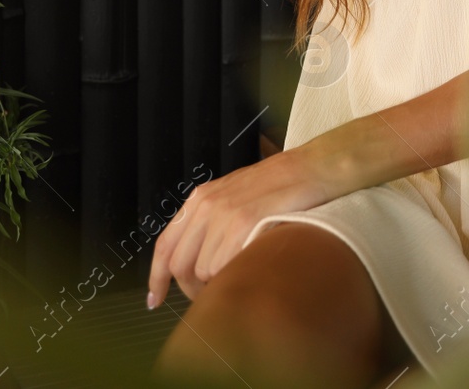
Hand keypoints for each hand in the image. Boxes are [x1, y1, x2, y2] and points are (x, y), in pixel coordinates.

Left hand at [146, 145, 343, 304]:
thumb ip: (213, 224)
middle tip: (211, 296)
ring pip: (204, 270)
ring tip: (241, 276)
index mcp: (200, 199)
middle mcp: (207, 205)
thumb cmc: (281, 186)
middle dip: (192, 288)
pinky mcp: (245, 222)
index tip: (154, 299)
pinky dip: (234, 275)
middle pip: (180, 264)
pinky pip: (225, 266)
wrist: (314, 168)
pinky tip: (250, 268)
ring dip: (219, 282)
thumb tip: (197, 262)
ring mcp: (225, 214)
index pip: (165, 245)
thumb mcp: (236, 198)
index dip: (156, 277)